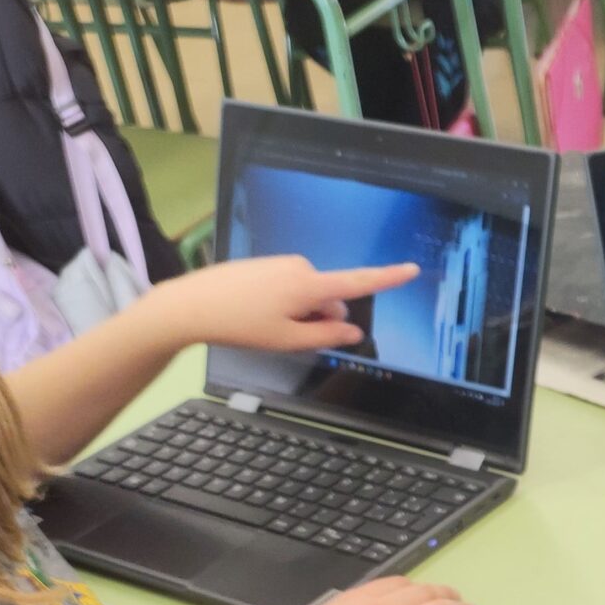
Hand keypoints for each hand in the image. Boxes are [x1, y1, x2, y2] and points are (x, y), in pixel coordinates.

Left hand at [142, 255, 419, 356]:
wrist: (193, 304)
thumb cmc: (241, 324)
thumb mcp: (288, 340)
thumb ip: (327, 336)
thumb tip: (353, 331)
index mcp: (309, 285)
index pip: (358, 282)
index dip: (387, 278)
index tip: (411, 269)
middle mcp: (299, 267)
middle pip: (330, 298)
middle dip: (320, 317)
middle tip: (287, 334)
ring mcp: (282, 263)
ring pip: (309, 295)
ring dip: (299, 312)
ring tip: (265, 324)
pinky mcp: (267, 265)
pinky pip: (290, 287)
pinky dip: (283, 303)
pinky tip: (257, 313)